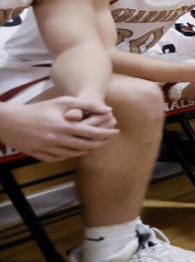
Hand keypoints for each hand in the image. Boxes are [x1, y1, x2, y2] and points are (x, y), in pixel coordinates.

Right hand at [0, 96, 120, 161]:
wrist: (8, 122)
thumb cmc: (37, 109)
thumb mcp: (61, 102)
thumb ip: (85, 105)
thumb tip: (108, 110)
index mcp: (64, 126)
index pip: (93, 132)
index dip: (107, 133)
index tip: (116, 131)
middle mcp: (58, 139)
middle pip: (87, 145)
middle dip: (101, 143)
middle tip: (108, 139)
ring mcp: (49, 149)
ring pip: (76, 154)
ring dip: (89, 150)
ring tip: (97, 144)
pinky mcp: (41, 156)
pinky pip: (62, 158)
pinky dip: (73, 155)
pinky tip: (79, 151)